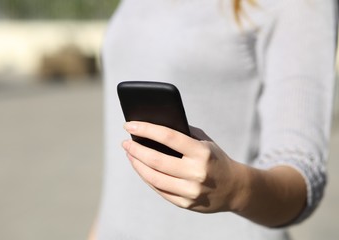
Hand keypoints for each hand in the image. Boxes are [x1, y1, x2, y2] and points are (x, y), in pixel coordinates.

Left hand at [121, 121, 245, 212]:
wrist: (235, 188)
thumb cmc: (215, 159)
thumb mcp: (205, 142)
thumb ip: (183, 134)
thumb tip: (152, 129)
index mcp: (202, 153)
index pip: (168, 137)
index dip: (146, 129)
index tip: (129, 124)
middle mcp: (196, 173)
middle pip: (156, 160)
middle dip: (135, 149)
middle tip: (125, 142)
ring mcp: (191, 191)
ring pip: (153, 177)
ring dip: (137, 164)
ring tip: (130, 154)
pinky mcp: (185, 204)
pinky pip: (159, 189)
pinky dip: (146, 177)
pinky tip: (140, 168)